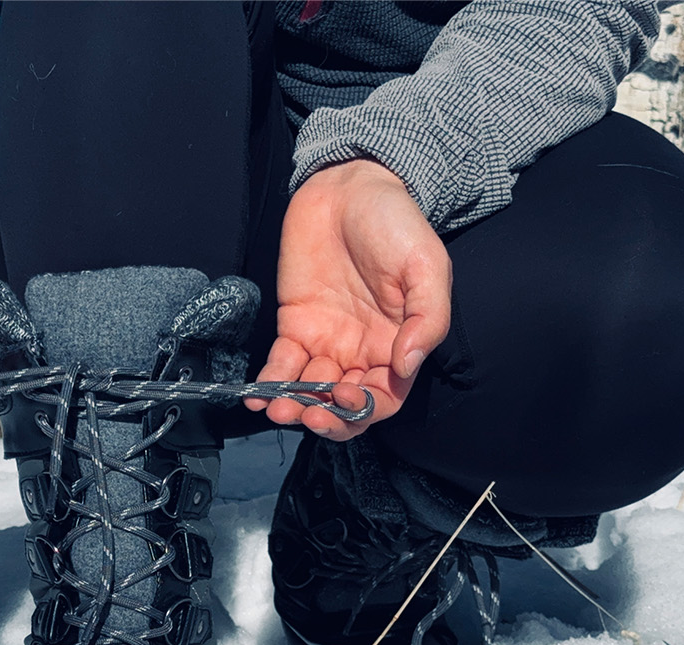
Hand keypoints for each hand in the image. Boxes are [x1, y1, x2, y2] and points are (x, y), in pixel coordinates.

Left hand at [245, 159, 451, 440]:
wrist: (350, 186)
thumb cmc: (397, 224)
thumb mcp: (427, 267)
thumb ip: (427, 319)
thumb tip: (407, 366)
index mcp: (398, 346)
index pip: (383, 398)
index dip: (365, 409)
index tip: (346, 398)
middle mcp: (361, 352)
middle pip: (342, 406)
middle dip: (325, 418)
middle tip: (306, 414)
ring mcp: (326, 341)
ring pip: (309, 392)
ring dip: (293, 407)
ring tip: (278, 408)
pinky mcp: (294, 326)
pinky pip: (281, 364)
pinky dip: (268, 382)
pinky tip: (257, 394)